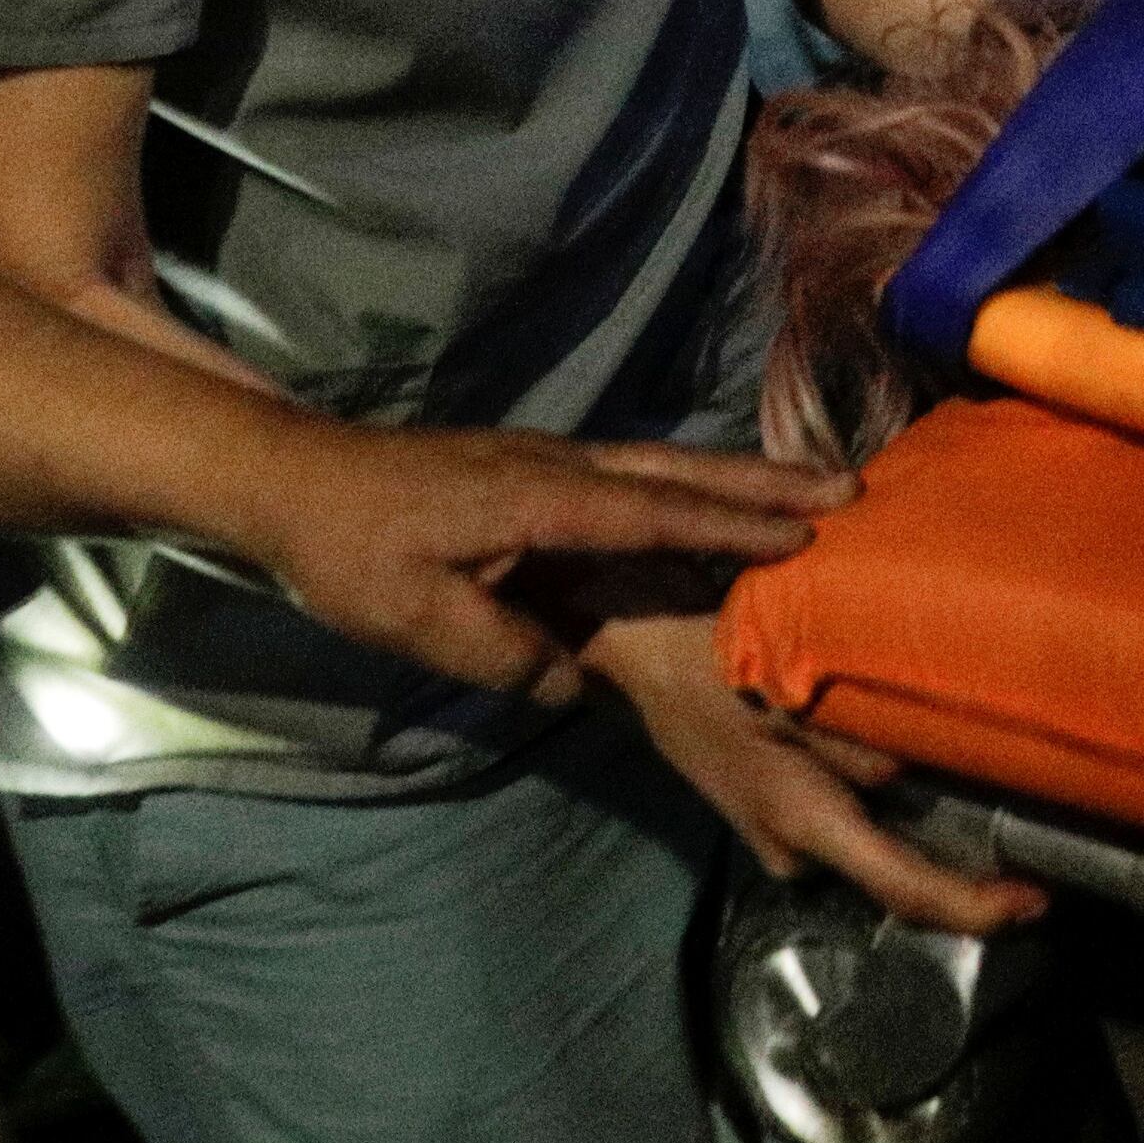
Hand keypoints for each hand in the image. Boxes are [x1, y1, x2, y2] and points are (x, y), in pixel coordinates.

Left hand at [237, 431, 827, 708]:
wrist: (293, 481)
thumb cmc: (348, 553)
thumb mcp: (413, 622)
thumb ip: (502, 653)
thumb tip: (573, 681)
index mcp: (539, 502)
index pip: (653, 516)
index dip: (730, 527)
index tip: (807, 537)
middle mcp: (561, 467)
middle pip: (681, 472)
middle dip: (767, 483)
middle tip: (850, 490)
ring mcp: (552, 460)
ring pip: (665, 464)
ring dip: (741, 475)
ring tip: (815, 487)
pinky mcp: (540, 469)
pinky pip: (639, 473)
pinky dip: (696, 481)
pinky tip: (721, 498)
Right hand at [587, 611, 1043, 933]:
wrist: (637, 657)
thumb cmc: (712, 660)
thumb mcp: (785, 684)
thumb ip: (849, 735)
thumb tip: (909, 771)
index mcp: (803, 818)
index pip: (901, 885)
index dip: (972, 907)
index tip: (1035, 904)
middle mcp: (795, 849)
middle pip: (898, 880)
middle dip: (966, 875)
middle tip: (1037, 857)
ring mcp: (782, 843)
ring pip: (876, 852)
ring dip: (930, 839)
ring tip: (998, 806)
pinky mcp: (780, 822)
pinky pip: (853, 830)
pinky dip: (893, 816)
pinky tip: (929, 781)